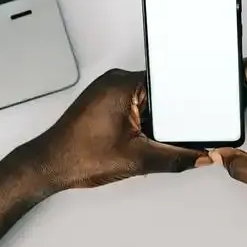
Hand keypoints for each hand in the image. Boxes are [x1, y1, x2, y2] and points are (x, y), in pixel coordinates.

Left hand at [23, 69, 211, 191]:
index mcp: (124, 84)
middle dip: (166, 118)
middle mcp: (115, 80)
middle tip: (158, 138)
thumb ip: (174, 158)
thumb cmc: (78, 156)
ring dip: (151, 122)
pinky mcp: (104, 100)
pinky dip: (139, 123)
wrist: (50, 165)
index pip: (168, 83)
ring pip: (147, 102)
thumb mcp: (137, 159)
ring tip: (137, 140)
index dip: (183, 104)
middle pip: (159, 94)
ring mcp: (108, 89)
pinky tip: (131, 139)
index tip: (192, 119)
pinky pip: (134, 106)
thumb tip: (197, 157)